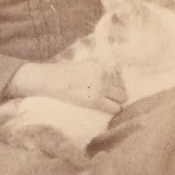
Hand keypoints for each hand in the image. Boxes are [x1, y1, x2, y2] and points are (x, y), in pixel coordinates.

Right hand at [7, 60, 126, 114]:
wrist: (51, 80)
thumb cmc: (66, 73)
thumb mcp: (86, 65)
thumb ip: (101, 70)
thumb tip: (118, 79)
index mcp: (102, 64)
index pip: (121, 75)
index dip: (116, 82)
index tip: (110, 87)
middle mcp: (104, 74)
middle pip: (123, 88)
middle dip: (118, 93)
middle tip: (108, 97)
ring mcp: (101, 87)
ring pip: (122, 98)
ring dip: (116, 102)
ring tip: (106, 103)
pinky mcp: (95, 100)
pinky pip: (114, 108)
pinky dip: (112, 110)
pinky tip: (105, 109)